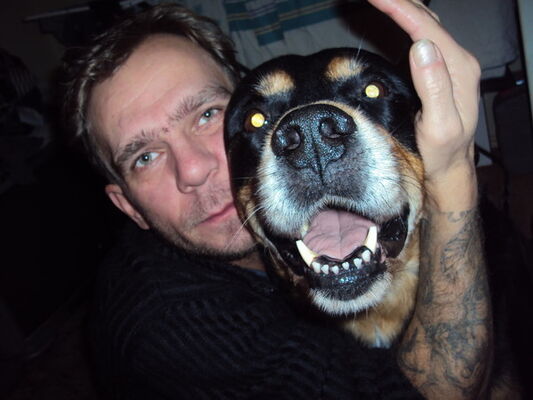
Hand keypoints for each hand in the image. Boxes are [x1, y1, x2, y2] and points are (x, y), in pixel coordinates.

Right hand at [368, 0, 480, 210]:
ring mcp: (449, 63)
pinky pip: (423, 35)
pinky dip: (406, 21)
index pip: (427, 28)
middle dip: (399, 2)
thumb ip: (435, 86)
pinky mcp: (439, 69)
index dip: (400, 8)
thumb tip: (420, 46)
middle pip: (427, 19)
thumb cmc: (443, 151)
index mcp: (458, 69)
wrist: (450, 165)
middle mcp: (457, 60)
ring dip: (402, 8)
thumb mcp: (441, 125)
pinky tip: (394, 17)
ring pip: (425, 24)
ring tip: (381, 1)